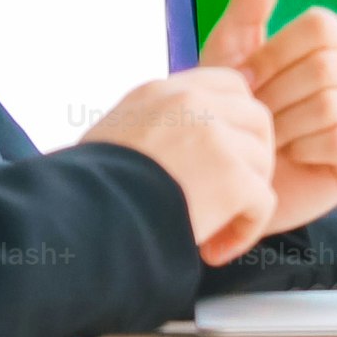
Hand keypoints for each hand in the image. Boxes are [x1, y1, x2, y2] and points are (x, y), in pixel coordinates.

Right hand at [80, 66, 280, 264]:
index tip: (224, 160)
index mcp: (162, 92)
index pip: (229, 85)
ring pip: (262, 162)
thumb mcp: (115, 138)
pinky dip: (245, 231)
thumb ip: (156, 129)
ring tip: (212, 232)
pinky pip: (263, 202)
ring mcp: (214, 136)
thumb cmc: (82, 194)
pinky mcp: (230, 175)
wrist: (73, 222)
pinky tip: (213, 250)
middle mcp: (191, 103)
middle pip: (257, 119)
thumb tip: (186, 149)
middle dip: (251, 161)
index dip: (237, 124)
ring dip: (245, 201)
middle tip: (227, 199)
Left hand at [200, 0, 336, 234]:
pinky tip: (293, 160)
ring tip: (270, 142)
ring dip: (285, 125)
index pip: (324, 27)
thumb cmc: (230, 113)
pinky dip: (307, 150)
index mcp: (331, 47)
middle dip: (277, 94)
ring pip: (336, 101)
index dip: (276, 55)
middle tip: (258, 117)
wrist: (220, 181)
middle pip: (330, 63)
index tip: (248, 82)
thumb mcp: (234, 43)